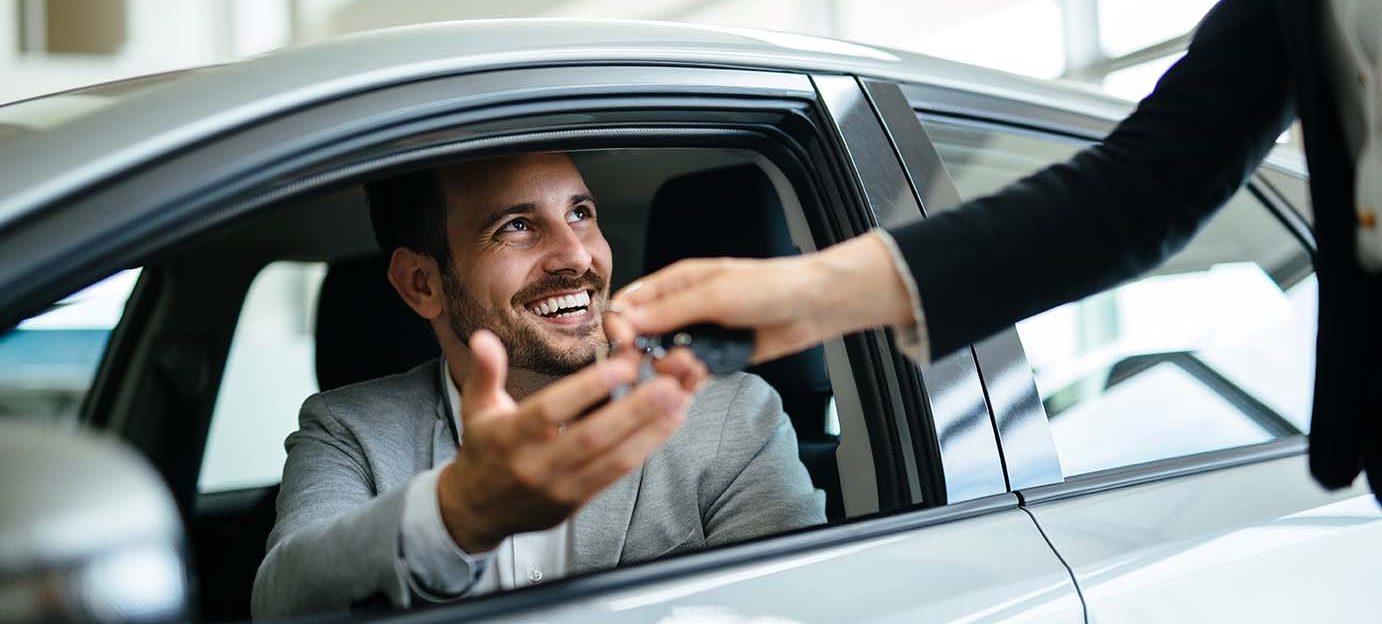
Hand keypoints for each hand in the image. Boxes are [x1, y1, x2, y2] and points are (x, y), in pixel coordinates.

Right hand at [436, 330, 700, 552]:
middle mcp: (537, 464)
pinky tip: (667, 424)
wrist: (478, 510)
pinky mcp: (577, 502)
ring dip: (651, 429)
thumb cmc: (484, 449)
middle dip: (636, 409)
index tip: (623, 365)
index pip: (553, 410)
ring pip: (613, 458)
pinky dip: (645, 448)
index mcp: (510, 436)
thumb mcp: (476, 407)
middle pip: (593, 436)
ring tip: (679, 400)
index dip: (589, 388)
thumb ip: (486, 371)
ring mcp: (560, 488)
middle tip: (669, 382)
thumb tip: (484, 337)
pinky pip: (616, 474)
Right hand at [611, 232, 914, 363]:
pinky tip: (700, 379)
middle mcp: (682, 310)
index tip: (626, 345)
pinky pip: (691, 376)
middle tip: (663, 363)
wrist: (813, 305)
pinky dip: (690, 382)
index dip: (620, 326)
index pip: (628, 304)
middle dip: (646, 355)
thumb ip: (670, 310)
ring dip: (673, 371)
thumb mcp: (715, 294)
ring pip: (665, 360)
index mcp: (676, 283)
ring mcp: (700, 335)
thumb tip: (626, 319)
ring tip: (694, 368)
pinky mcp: (717, 358)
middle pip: (642, 337)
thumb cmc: (770, 286)